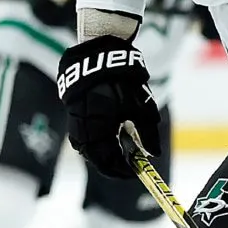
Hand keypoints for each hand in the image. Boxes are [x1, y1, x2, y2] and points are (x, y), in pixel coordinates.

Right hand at [56, 35, 160, 177]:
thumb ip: (148, 133)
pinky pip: (82, 137)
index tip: (136, 172)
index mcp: (99, 131)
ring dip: (103, 153)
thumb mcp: (141, 106)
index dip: (123, 171)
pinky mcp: (72, 114)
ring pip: (87, 149)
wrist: (98, 56)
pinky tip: (107, 137)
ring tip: (119, 152)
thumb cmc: (122, 81)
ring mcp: (74, 122)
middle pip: (96, 159)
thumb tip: (154, 154)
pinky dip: (95, 142)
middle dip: (113, 164)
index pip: (109, 162)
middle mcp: (83, 131)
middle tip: (129, 165)